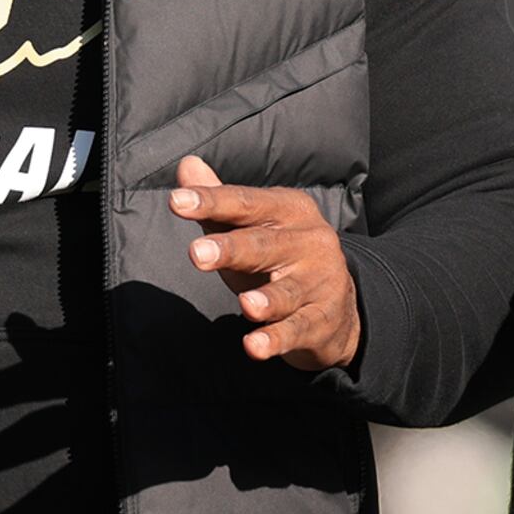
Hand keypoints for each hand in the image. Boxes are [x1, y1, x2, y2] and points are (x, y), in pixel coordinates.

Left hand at [170, 157, 360, 367]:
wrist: (337, 307)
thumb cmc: (278, 261)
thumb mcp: (250, 229)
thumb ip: (218, 202)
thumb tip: (186, 166)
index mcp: (289, 211)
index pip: (246, 203)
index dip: (211, 201)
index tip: (177, 201)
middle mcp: (310, 242)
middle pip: (265, 245)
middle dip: (231, 248)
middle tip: (198, 253)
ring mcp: (320, 283)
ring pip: (288, 291)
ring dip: (267, 300)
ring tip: (246, 305)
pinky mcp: (322, 321)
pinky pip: (296, 330)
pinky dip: (275, 339)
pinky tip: (254, 346)